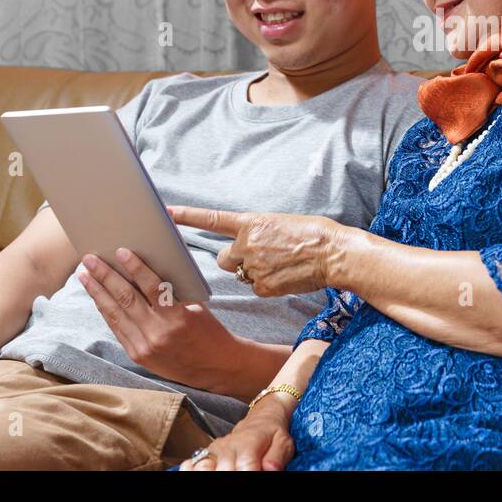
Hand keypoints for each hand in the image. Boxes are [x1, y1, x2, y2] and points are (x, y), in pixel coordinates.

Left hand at [76, 248, 264, 395]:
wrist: (217, 368)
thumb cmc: (210, 331)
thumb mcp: (196, 308)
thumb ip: (172, 291)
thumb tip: (146, 269)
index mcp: (178, 318)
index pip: (152, 287)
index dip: (135, 267)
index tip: (121, 251)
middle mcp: (158, 333)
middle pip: (126, 299)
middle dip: (105, 276)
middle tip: (89, 259)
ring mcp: (145, 347)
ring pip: (115, 314)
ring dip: (97, 292)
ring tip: (84, 275)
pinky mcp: (137, 355)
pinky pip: (117, 328)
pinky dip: (106, 310)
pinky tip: (97, 297)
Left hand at [167, 206, 342, 296]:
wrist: (334, 253)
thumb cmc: (314, 234)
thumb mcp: (281, 223)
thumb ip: (259, 233)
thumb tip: (251, 243)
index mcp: (251, 223)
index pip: (212, 220)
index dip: (188, 217)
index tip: (167, 214)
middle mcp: (247, 244)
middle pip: (225, 258)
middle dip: (237, 259)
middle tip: (261, 257)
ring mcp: (254, 267)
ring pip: (242, 274)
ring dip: (253, 271)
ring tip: (280, 265)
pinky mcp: (263, 287)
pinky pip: (257, 288)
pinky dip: (269, 284)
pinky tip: (286, 277)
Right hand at [178, 396, 295, 470]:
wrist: (261, 419)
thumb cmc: (273, 435)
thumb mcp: (283, 443)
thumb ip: (277, 457)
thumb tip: (271, 470)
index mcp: (249, 443)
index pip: (245, 468)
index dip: (250, 476)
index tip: (257, 477)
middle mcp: (228, 446)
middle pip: (223, 471)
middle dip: (232, 477)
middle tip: (244, 476)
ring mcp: (215, 450)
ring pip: (204, 468)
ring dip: (212, 474)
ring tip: (226, 473)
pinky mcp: (206, 453)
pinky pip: (192, 463)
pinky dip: (191, 469)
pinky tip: (198, 473)